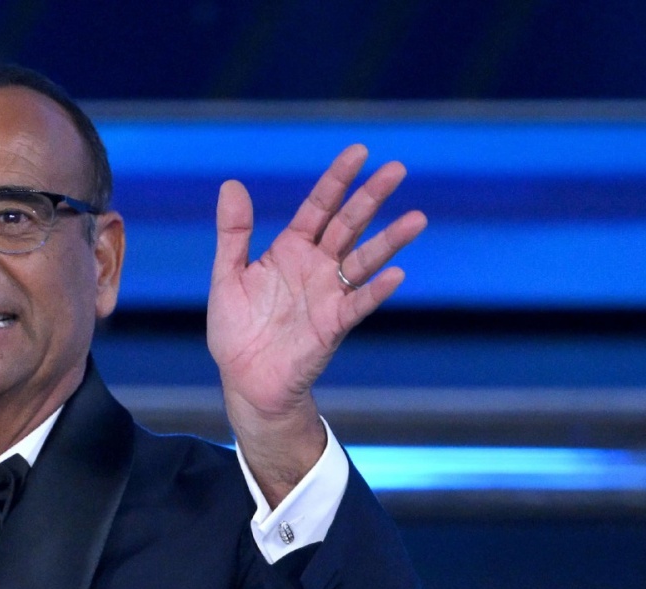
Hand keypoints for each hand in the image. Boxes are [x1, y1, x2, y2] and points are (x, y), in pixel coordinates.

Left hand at [207, 145, 425, 499]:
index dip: (337, 180)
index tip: (359, 152)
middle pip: (348, 225)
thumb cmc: (237, 329)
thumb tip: (231, 184)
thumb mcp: (228, 276)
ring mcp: (329, 294)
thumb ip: (233, 233)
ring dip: (389, 241)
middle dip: (371, 198)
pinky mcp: (333, 325)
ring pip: (364, 260)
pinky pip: (358, 304)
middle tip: (397, 169)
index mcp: (290, 249)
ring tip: (417, 219)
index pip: (319, 206)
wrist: (245, 379)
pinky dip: (376, 291)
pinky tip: (396, 275)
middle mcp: (316, 266)